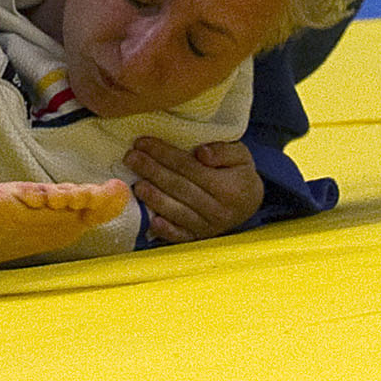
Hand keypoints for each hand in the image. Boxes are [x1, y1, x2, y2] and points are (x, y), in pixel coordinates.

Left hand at [124, 136, 262, 242]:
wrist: (249, 203)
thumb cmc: (239, 173)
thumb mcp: (241, 155)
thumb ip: (224, 150)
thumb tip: (201, 153)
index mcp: (228, 187)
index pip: (188, 167)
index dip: (164, 153)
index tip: (142, 142)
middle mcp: (219, 209)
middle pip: (178, 187)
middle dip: (151, 170)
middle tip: (130, 158)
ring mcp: (208, 226)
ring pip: (176, 211)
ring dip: (153, 197)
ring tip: (135, 184)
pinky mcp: (199, 238)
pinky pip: (180, 236)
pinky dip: (165, 230)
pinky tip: (151, 220)